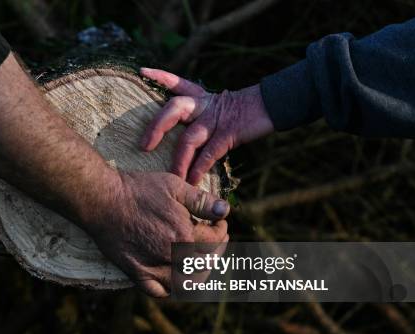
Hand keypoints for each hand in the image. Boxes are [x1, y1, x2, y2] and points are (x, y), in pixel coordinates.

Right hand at [85, 171, 229, 296]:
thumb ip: (201, 201)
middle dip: (217, 251)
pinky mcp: (136, 274)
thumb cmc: (138, 190)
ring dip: (199, 275)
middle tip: (217, 240)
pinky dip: (170, 289)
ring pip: (186, 284)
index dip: (222, 230)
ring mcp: (154, 268)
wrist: (103, 200)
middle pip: (206, 264)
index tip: (219, 223)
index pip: (215, 240)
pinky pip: (158, 291)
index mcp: (185, 236)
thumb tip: (225, 210)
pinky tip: (173, 277)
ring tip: (201, 261)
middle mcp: (172, 257)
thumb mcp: (174, 186)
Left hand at [140, 68, 274, 184]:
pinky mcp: (230, 133)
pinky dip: (199, 167)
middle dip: (157, 127)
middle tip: (144, 146)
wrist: (273, 106)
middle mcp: (205, 105)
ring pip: (190, 138)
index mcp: (201, 97)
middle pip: (174, 109)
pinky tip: (192, 180)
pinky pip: (210, 152)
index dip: (160, 77)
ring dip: (179, 160)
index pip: (177, 83)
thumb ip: (200, 117)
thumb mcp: (219, 106)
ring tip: (172, 176)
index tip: (142, 72)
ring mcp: (217, 119)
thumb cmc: (244, 110)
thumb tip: (184, 138)